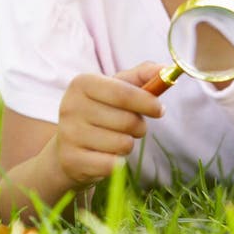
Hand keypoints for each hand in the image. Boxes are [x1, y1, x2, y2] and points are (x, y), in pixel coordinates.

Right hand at [56, 62, 164, 189]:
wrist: (67, 148)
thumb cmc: (100, 112)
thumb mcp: (117, 88)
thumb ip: (142, 76)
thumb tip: (166, 69)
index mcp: (82, 83)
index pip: (123, 92)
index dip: (147, 102)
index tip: (159, 109)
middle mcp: (71, 106)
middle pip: (127, 121)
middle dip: (139, 127)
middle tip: (133, 127)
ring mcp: (69, 134)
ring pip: (122, 144)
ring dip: (127, 144)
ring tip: (115, 140)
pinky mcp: (72, 160)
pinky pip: (113, 164)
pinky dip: (117, 162)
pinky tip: (104, 156)